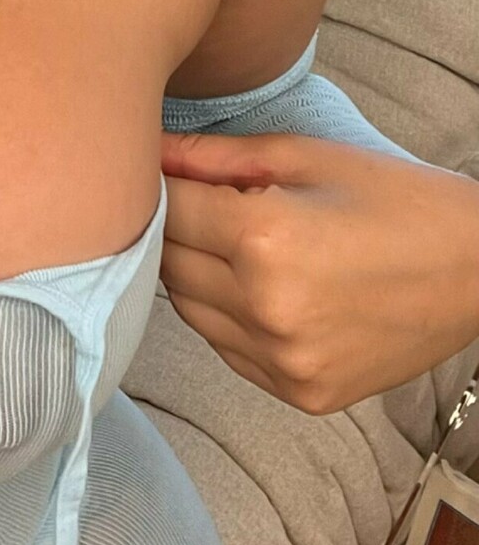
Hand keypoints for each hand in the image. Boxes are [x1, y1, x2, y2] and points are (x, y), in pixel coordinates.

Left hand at [158, 128, 478, 415]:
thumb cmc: (396, 199)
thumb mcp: (306, 155)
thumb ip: (216, 156)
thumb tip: (149, 151)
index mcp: (265, 238)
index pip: (166, 210)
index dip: (160, 185)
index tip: (163, 172)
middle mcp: (266, 308)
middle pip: (167, 264)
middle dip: (175, 229)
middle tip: (204, 204)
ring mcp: (284, 360)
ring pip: (189, 311)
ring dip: (197, 275)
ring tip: (239, 245)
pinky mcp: (301, 393)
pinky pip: (228, 349)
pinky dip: (229, 318)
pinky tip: (264, 289)